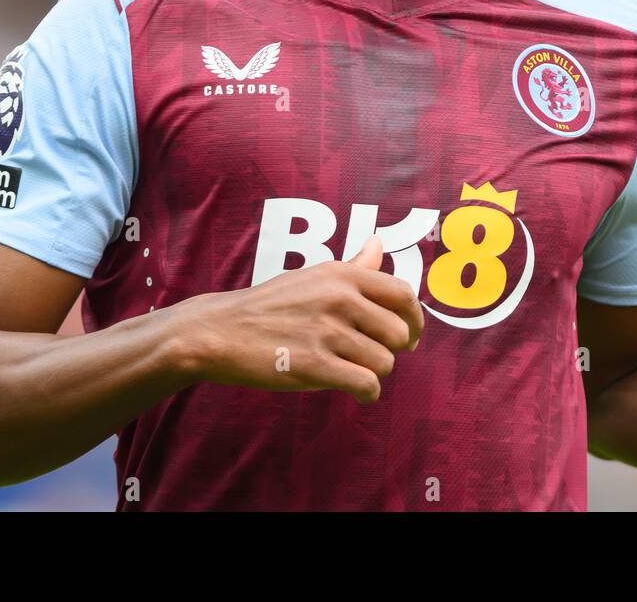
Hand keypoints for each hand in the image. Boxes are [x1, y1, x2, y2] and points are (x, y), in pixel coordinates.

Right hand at [179, 234, 423, 404]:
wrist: (221, 330)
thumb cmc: (270, 305)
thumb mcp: (313, 276)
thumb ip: (353, 267)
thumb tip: (378, 243)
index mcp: (343, 275)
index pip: (403, 295)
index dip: (415, 320)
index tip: (411, 336)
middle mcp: (340, 298)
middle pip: (399, 334)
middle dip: (391, 351)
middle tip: (369, 357)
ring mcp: (327, 331)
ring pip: (384, 362)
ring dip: (374, 373)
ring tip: (352, 370)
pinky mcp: (314, 365)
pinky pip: (366, 383)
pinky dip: (367, 392)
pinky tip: (357, 391)